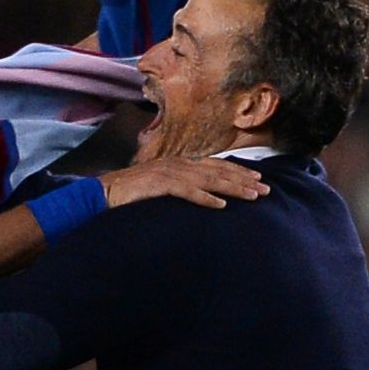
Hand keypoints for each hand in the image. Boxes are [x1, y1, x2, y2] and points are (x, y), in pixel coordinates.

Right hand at [100, 155, 269, 210]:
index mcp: (179, 164)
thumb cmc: (130, 194)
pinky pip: (187, 191)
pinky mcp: (159, 185)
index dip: (238, 172)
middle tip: (266, 189)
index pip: (215, 166)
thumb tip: (201, 196)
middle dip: (244, 180)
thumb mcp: (160, 188)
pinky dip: (205, 198)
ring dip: (232, 188)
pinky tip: (221, 205)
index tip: (258, 179)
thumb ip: (180, 188)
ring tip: (252, 196)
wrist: (102, 193)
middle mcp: (178, 164)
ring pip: (208, 179)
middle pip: (218, 171)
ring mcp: (168, 173)